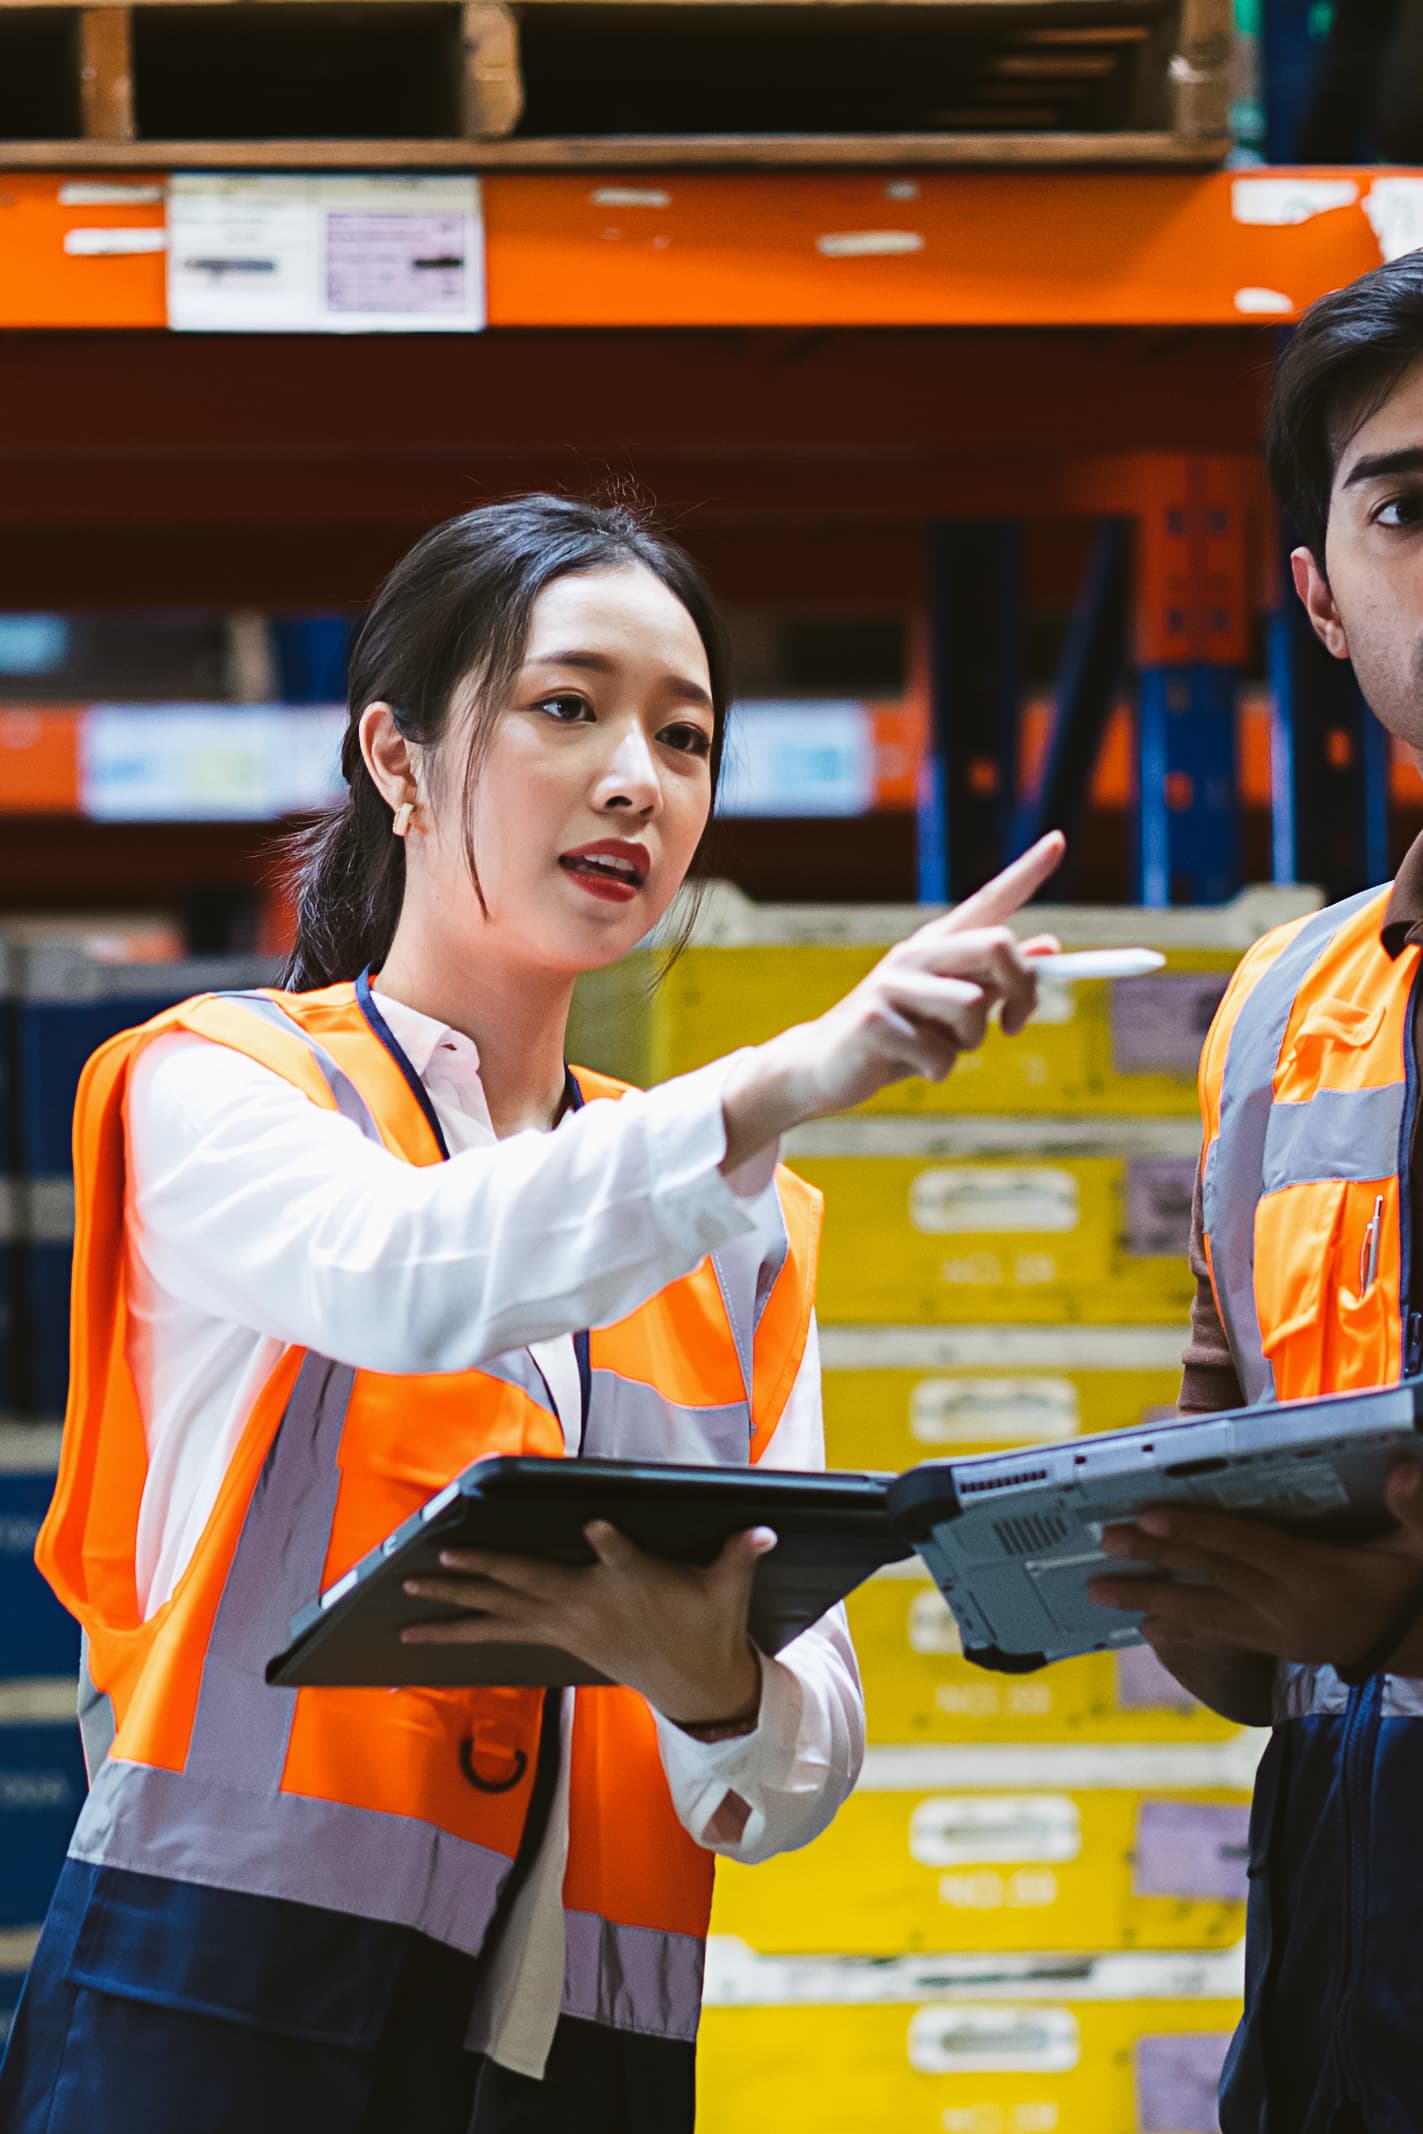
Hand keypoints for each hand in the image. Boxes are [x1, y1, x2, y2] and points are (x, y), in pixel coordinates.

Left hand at [400, 1521, 775, 1729]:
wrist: (694, 1686)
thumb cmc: (707, 1625)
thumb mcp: (727, 1589)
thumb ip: (740, 1554)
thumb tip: (765, 1529)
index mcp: (632, 1585)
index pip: (622, 1558)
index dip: (611, 1543)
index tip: (596, 1525)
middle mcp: (587, 1606)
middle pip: (529, 1584)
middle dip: (481, 1570)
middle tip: (437, 1559)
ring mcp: (565, 1624)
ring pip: (501, 1612)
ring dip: (453, 1605)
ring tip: (408, 1597)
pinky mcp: (555, 1638)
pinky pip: (497, 1633)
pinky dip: (459, 1633)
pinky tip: (424, 1631)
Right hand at [721, 831, 1065, 1164]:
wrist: (823, 1066)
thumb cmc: (897, 1035)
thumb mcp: (952, 1005)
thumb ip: (997, 977)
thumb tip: (1052, 947)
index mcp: (936, 944)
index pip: (989, 900)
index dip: (1026, 872)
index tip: (1059, 840)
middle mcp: (915, 953)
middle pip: (997, 945)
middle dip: (1022, 989)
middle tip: (1014, 1023)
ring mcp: (891, 983)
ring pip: (973, 1009)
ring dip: (968, 1044)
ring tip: (938, 1048)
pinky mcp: (875, 1021)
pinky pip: (941, 1055)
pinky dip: (937, 1070)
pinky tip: (908, 1064)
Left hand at [1086, 1462, 1422, 1670]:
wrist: (1420, 1646)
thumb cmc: (1413, 1584)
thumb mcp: (1422, 1546)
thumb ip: (1413, 1507)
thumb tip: (1402, 1472)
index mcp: (1315, 1578)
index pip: (1244, 1547)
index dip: (1195, 1531)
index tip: (1146, 1516)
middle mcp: (1287, 1611)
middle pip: (1209, 1581)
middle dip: (1153, 1562)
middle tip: (1103, 1545)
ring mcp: (1277, 1636)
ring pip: (1202, 1617)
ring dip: (1148, 1602)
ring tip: (1100, 1594)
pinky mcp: (1274, 1650)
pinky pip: (1217, 1639)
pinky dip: (1179, 1631)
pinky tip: (1145, 1626)